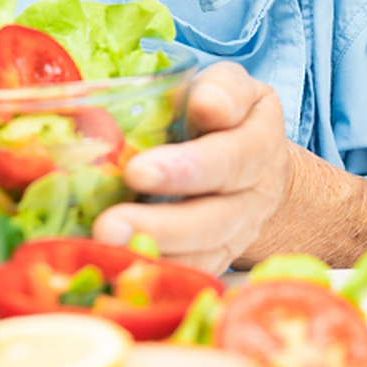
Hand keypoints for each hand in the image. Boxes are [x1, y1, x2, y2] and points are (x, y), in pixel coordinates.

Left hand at [91, 62, 291, 272]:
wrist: (256, 163)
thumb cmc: (227, 114)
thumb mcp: (232, 87)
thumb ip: (223, 90)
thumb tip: (208, 106)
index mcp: (261, 144)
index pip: (231, 158)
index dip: (188, 168)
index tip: (138, 171)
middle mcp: (255, 197)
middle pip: (214, 219)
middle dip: (160, 226)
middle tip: (109, 225)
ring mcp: (237, 234)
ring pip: (200, 256)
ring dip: (152, 256)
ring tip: (105, 249)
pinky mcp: (215, 259)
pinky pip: (189, 276)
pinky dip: (154, 278)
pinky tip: (116, 269)